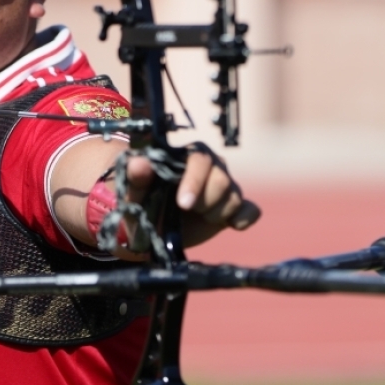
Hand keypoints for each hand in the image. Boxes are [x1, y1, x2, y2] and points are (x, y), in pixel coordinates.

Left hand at [125, 145, 260, 247]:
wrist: (150, 229)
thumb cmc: (140, 202)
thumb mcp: (133, 192)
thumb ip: (136, 176)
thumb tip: (140, 163)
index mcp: (186, 155)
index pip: (200, 159)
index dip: (195, 182)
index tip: (184, 205)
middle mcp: (210, 165)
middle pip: (222, 179)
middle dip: (206, 201)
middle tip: (187, 210)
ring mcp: (224, 185)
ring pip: (235, 196)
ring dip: (217, 213)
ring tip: (198, 216)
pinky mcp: (233, 206)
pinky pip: (251, 210)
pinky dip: (243, 219)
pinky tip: (231, 225)